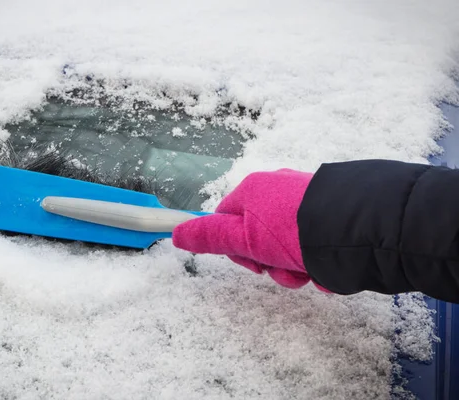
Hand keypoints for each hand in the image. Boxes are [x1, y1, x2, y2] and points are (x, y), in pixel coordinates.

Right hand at [172, 169, 328, 291]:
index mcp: (252, 190)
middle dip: (268, 261)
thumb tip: (176, 233)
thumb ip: (209, 237)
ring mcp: (304, 199)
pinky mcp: (329, 210)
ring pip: (285, 242)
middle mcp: (276, 189)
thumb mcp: (244, 239)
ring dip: (293, 266)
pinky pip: (311, 239)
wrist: (356, 229)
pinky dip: (315, 258)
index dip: (235, 249)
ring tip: (309, 272)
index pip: (225, 220)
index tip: (252, 263)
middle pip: (256, 235)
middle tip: (283, 270)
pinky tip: (326, 267)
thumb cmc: (292, 232)